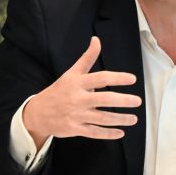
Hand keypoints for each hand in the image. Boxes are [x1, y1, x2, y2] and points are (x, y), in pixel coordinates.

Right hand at [23, 36, 141, 148]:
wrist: (38, 113)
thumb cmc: (59, 91)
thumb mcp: (71, 73)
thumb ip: (87, 58)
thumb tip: (96, 40)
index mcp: (77, 83)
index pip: (100, 78)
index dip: (117, 78)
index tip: (132, 79)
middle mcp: (77, 98)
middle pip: (104, 99)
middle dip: (122, 101)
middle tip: (137, 101)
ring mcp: (76, 115)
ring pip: (102, 118)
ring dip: (120, 119)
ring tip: (134, 118)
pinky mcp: (74, 129)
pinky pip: (94, 132)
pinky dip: (108, 134)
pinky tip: (121, 132)